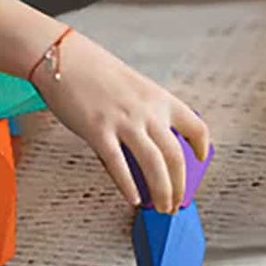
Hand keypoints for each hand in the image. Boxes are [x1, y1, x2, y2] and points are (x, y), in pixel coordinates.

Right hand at [36, 29, 211, 212]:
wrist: (64, 57)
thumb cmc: (95, 71)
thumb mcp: (133, 86)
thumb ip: (146, 112)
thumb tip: (152, 142)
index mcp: (158, 97)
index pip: (195, 125)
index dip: (201, 146)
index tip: (200, 159)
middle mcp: (146, 110)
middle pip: (176, 156)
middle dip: (180, 186)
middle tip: (176, 203)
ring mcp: (123, 121)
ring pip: (154, 165)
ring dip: (162, 192)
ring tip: (161, 207)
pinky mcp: (98, 131)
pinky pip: (118, 165)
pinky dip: (128, 186)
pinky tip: (133, 199)